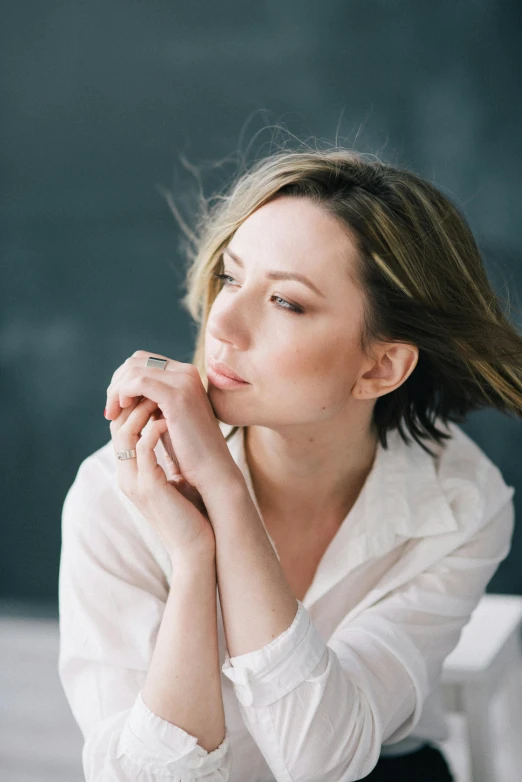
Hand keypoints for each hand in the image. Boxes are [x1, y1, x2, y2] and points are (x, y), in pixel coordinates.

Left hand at [105, 350, 242, 497]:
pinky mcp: (177, 396)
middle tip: (110, 410)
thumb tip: (124, 391)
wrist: (211, 468)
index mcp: (185, 374)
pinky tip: (121, 410)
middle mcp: (186, 372)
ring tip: (113, 413)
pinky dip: (123, 393)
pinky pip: (138, 382)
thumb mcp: (166, 416)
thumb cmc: (188, 449)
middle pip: (136, 361)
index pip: (144, 361)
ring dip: (116, 390)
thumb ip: (152, 400)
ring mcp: (183, 381)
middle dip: (117, 383)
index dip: (124, 379)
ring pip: (134, 370)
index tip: (116, 403)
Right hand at [110, 395, 215, 561]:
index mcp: (131, 472)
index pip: (121, 428)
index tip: (157, 392)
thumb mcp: (172, 479)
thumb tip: (172, 430)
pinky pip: (143, 448)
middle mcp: (127, 476)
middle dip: (134, 402)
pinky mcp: (149, 487)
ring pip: (125, 433)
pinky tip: (170, 419)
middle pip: (116, 425)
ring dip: (142, 410)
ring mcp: (135, 482)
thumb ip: (165, 457)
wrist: (197, 548)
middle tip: (157, 388)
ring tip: (163, 399)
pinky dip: (154, 428)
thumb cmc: (191, 514)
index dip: (135, 406)